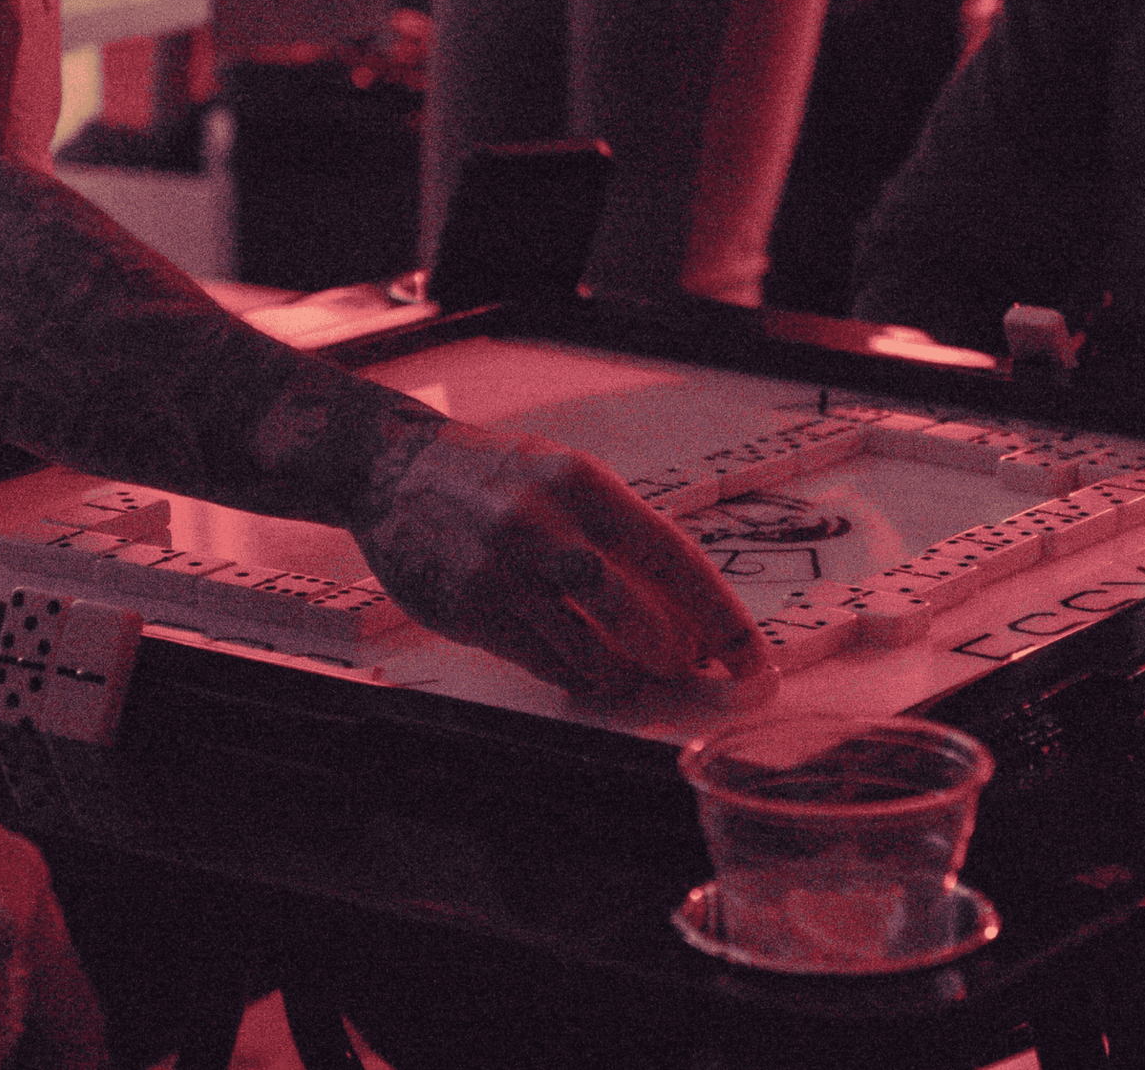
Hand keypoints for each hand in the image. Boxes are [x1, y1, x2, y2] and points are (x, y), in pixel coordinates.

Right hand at [351, 421, 769, 696]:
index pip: (674, 559)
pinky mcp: (468, 611)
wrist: (392, 470)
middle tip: (685, 666)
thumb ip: (621, 534)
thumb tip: (688, 611)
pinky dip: (576, 674)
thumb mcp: (567, 478)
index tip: (752, 658)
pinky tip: (582, 665)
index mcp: (584, 485)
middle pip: (633, 614)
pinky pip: (544, 664)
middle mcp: (544, 526)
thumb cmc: (497, 476)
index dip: (721, 617)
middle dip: (672, 654)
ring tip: (629, 669)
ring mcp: (502, 572)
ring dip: (623, 673)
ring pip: (589, 653)